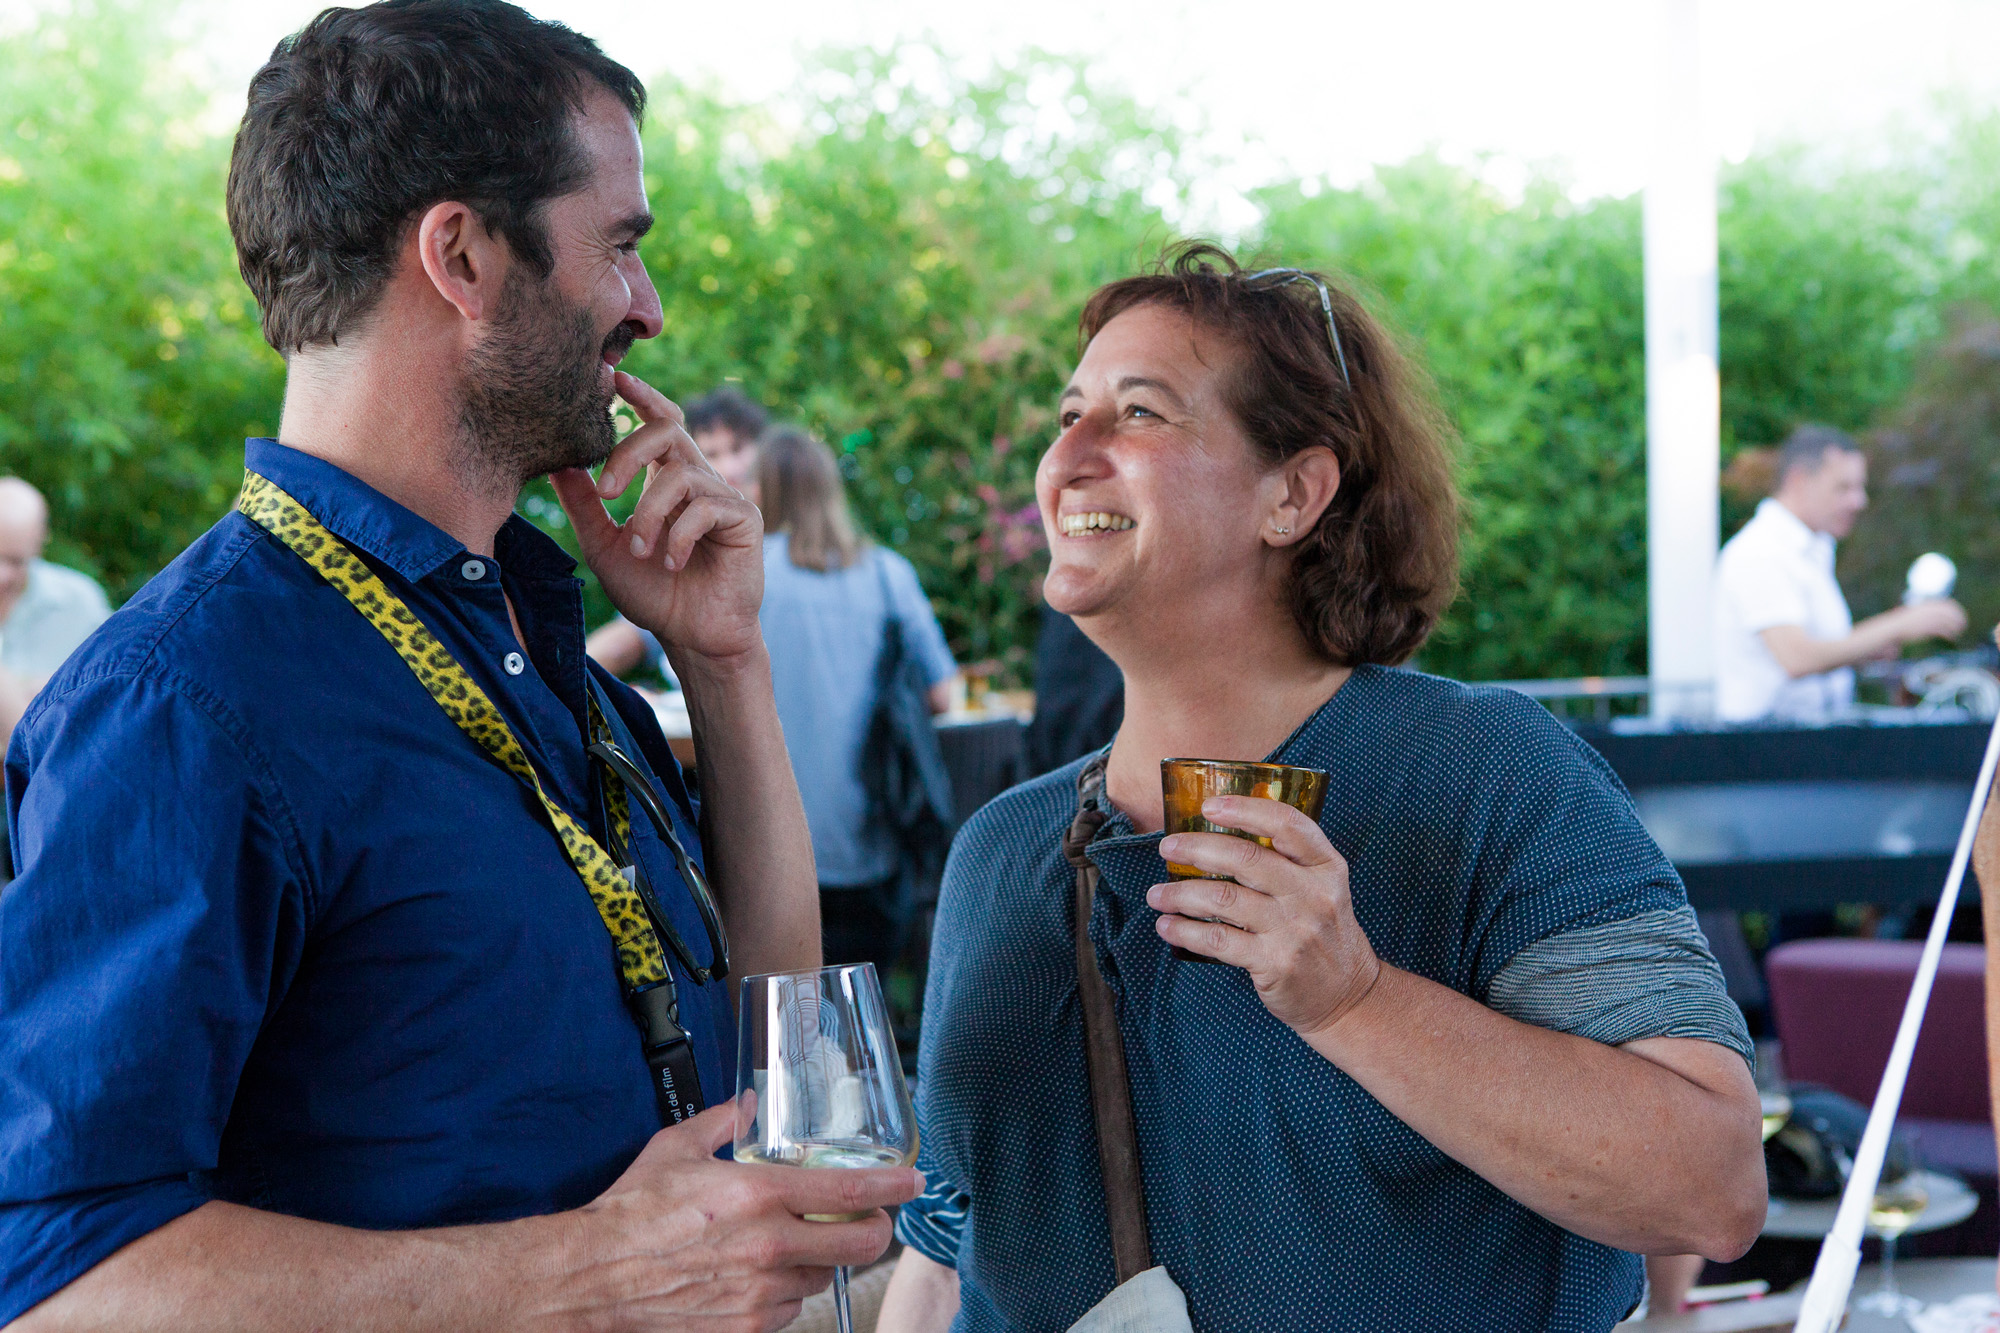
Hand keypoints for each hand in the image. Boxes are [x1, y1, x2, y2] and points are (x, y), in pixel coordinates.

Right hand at [542, 1100, 921, 1331]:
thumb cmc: (630, 1213)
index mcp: (759, 1194)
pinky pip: (786, 1312)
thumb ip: (720, 1122)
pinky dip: (783, 1294)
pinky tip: (757, 1277)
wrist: (591, 1277)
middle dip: (873, 1231)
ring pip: (819, 1279)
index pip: (851, 1193)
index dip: (893, 1187)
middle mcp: (769, 1246)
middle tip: (868, 1220)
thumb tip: (746, 1104)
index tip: (913, 1181)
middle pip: (858, 1245)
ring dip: (816, 1263)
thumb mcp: (675, 1149)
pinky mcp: (744, 1327)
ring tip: (787, 1246)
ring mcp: (759, 1293)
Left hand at [551, 371, 764, 665]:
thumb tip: (557, 463)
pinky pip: (706, 507)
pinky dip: (679, 536)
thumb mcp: (605, 546)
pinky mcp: (746, 519)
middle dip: (630, 453)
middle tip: (606, 491)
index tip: (614, 379)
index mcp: (668, 480)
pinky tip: (672, 564)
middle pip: (667, 430)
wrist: (692, 638)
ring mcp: (725, 497)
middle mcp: (699, 480)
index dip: (642, 397)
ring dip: (650, 514)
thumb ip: (585, 505)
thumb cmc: (653, 595)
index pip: (659, 423)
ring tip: (641, 552)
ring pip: (680, 475)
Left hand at [1148, 796, 1380, 1038]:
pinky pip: (1218, 941)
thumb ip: (1287, 861)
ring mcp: (1295, 930)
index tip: (1209, 806)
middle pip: (1246, 858)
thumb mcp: (1322, 889)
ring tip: (1156, 894)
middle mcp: (1313, 895)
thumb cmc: (1322, 933)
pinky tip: (1167, 926)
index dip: (1245, 809)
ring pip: (1224, 899)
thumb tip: (1220, 833)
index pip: (1288, 824)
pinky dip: (1185, 931)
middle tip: (1167, 848)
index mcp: (1326, 867)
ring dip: (1181, 894)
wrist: (1346, 995)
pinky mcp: (1276, 963)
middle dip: (1197, 848)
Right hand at [1895, 597, 1966, 642]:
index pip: (1948, 604)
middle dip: (1959, 619)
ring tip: (1959, 633)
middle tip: (1963, 625)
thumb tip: (1940, 613)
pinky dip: (1950, 634)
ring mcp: (1929, 619)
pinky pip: (1943, 631)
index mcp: (1928, 605)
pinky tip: (1952, 638)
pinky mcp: (1927, 628)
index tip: (1961, 616)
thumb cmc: (1905, 622)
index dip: (1957, 610)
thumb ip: (1928, 611)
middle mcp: (1930, 611)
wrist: (1894, 628)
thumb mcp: (1917, 613)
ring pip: (1949, 622)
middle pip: (1951, 613)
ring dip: (1956, 628)